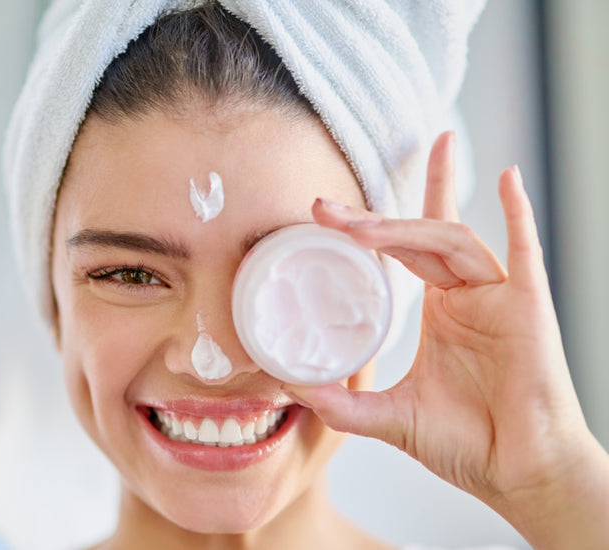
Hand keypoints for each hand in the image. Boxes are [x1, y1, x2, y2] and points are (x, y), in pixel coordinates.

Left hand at [285, 132, 608, 548]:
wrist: (519, 476)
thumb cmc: (468, 445)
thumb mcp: (389, 417)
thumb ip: (340, 403)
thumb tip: (286, 385)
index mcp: (442, 311)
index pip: (404, 250)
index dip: (368, 227)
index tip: (323, 214)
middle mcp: (467, 296)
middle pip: (420, 237)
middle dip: (372, 222)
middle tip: (325, 209)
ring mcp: (498, 298)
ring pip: (453, 242)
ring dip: (406, 229)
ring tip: (359, 229)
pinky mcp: (529, 309)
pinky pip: (526, 252)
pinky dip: (518, 214)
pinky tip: (507, 178)